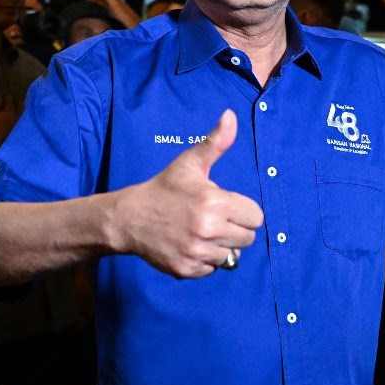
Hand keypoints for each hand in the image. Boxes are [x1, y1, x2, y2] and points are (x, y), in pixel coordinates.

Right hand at [0, 95, 21, 147]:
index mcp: (10, 111)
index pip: (11, 101)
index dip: (9, 97)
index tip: (9, 95)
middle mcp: (17, 116)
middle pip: (20, 106)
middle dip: (18, 102)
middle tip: (16, 100)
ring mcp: (19, 124)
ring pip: (22, 114)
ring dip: (21, 110)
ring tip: (19, 107)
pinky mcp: (19, 130)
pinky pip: (22, 121)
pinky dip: (21, 118)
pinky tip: (19, 118)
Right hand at [112, 110, 263, 277]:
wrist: (128, 218)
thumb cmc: (165, 188)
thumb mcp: (190, 163)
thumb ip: (216, 142)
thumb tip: (231, 115)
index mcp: (215, 202)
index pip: (256, 217)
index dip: (244, 211)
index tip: (227, 206)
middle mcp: (208, 229)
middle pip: (247, 238)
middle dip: (235, 229)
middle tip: (213, 219)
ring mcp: (196, 251)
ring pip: (231, 255)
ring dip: (221, 246)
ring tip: (200, 232)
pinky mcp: (186, 269)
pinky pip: (212, 269)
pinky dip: (205, 260)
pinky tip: (190, 245)